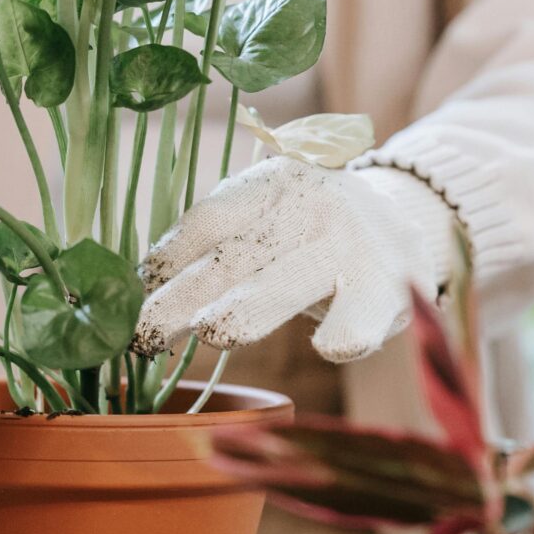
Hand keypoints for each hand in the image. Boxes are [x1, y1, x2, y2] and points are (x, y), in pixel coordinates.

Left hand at [133, 158, 454, 362]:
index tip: (128, 304)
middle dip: (185, 299)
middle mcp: (308, 208)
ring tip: (214, 332)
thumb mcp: (264, 224)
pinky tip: (331, 347)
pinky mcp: (388, 287)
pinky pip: (366, 312)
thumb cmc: (309, 235)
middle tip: (145, 334)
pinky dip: (350, 329)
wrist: (405, 220)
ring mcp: (349, 246)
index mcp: (267, 187)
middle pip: (235, 258)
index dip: (166, 263)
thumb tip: (139, 288)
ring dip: (252, 307)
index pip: (206, 224)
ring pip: (293, 282)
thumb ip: (214, 248)